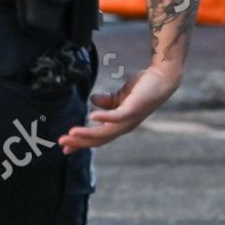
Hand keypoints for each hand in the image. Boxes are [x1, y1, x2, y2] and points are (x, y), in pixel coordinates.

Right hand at [58, 63, 181, 152]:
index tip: (65, 147)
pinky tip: (91, 116)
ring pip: (105, 132)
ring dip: (87, 133)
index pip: (98, 138)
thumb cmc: (142, 87)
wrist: (162, 78)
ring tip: (71, 132)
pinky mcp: (133, 109)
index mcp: (120, 125)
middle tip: (62, 143)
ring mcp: (129, 119)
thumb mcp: (120, 96)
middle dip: (80, 142)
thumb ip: (106, 101)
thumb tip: (92, 101)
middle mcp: (124, 126)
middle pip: (99, 139)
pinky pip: (117, 116)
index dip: (81, 143)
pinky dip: (104, 118)